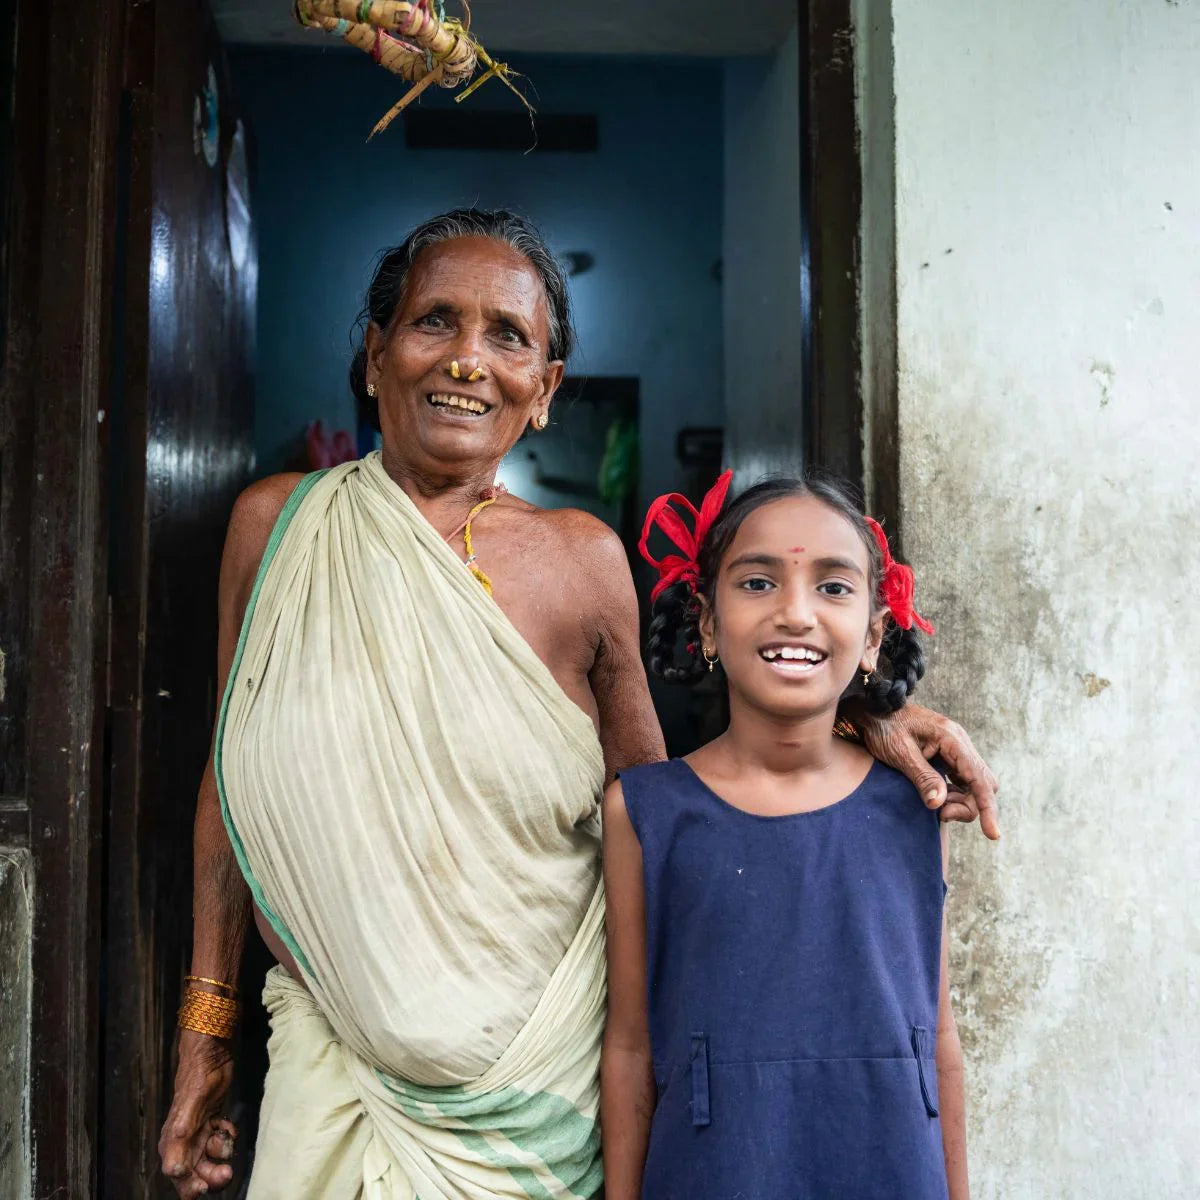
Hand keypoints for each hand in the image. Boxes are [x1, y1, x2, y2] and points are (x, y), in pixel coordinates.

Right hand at [159, 1031, 237, 1195]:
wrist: (210, 1055)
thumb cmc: (197, 1079)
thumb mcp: (190, 1109)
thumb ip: (181, 1139)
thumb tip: (173, 1170)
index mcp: (172, 1143)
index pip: (179, 1177)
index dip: (191, 1187)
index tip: (206, 1187)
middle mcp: (184, 1142)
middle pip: (198, 1172)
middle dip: (213, 1175)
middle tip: (227, 1172)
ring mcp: (199, 1131)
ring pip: (211, 1157)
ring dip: (222, 1151)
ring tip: (225, 1135)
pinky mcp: (212, 1121)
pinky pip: (221, 1138)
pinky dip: (227, 1135)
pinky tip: (228, 1124)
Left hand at [856, 702, 999, 839]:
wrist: (874, 710)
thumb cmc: (884, 728)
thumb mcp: (900, 753)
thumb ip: (922, 778)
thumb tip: (939, 805)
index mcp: (952, 739)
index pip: (979, 779)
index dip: (988, 808)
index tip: (993, 834)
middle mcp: (960, 743)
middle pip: (982, 784)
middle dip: (969, 805)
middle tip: (940, 814)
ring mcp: (956, 749)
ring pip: (974, 784)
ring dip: (960, 801)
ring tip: (933, 805)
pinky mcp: (949, 755)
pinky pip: (962, 780)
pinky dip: (953, 794)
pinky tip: (935, 797)